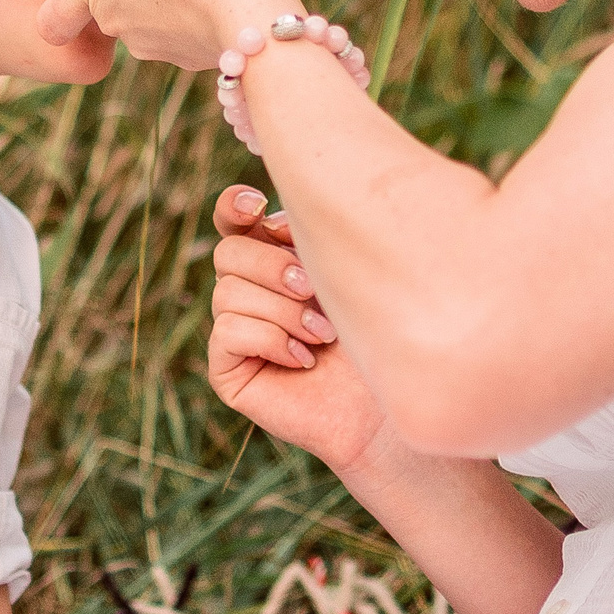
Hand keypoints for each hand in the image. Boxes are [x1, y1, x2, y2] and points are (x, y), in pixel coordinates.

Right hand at [205, 184, 389, 474]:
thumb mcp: (348, 274)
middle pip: (228, 252)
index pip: (233, 220)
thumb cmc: (380, 336)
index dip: (235, 206)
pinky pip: (228, 332)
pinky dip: (271, 340)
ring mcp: (234, 329)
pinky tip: (305, 360)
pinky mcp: (227, 368)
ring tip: (324, 335)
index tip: (258, 206)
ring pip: (228, 292)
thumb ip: (309, 240)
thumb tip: (271, 218)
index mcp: (274, 258)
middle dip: (273, 266)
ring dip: (283, 310)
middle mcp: (248, 290)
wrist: (387, 407)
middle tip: (314, 289)